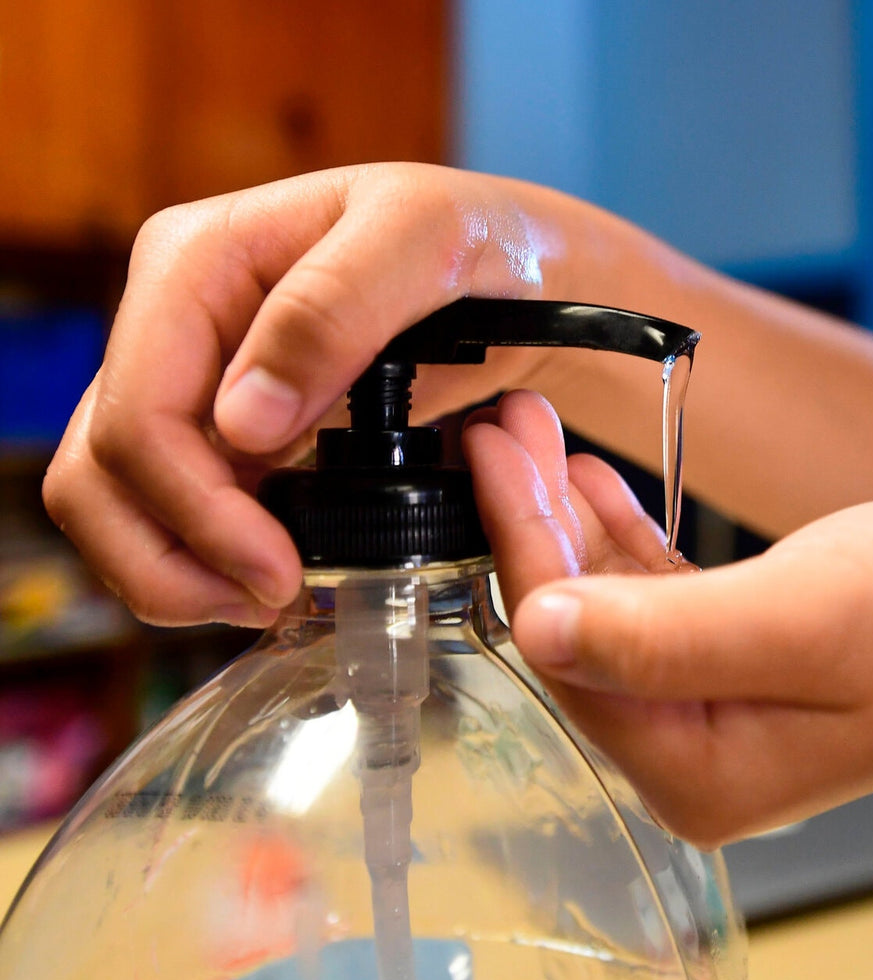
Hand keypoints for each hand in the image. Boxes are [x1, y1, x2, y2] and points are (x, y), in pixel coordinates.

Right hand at [42, 164, 658, 626]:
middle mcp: (175, 321)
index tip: (278, 567)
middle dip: (174, 554)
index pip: (142, 411)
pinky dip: (206, 560)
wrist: (518, 270)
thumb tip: (242, 421)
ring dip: (175, 571)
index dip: (196, 506)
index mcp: (197, 261)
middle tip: (273, 600)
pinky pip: (172, 510)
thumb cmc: (477, 238)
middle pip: (106, 466)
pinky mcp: (228, 429)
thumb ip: (333, 310)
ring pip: (117, 498)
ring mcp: (195, 378)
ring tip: (269, 601)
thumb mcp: (425, 240)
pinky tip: (274, 581)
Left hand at [474, 415, 872, 847]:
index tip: (492, 449)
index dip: (522, 543)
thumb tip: (536, 627)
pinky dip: (621, 539)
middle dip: (534, 522)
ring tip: (534, 428)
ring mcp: (716, 717)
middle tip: (502, 421)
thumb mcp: (804, 620)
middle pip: (578, 630)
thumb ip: (665, 635)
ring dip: (570, 518)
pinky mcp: (742, 670)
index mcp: (697, 770)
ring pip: (609, 609)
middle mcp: (693, 758)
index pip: (572, 651)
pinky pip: (657, 604)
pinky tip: (592, 481)